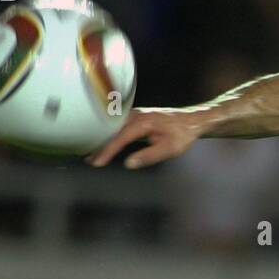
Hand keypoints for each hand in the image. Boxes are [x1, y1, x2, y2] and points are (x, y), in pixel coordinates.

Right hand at [86, 108, 204, 168]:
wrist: (190, 121)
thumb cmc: (182, 135)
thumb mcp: (170, 149)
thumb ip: (150, 156)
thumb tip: (129, 163)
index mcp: (143, 122)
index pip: (120, 138)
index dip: (107, 151)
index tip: (97, 162)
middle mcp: (135, 115)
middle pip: (111, 131)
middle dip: (99, 146)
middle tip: (88, 161)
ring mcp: (133, 114)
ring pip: (113, 127)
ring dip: (102, 140)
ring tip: (91, 154)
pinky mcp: (134, 117)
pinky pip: (117, 126)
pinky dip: (109, 135)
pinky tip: (103, 144)